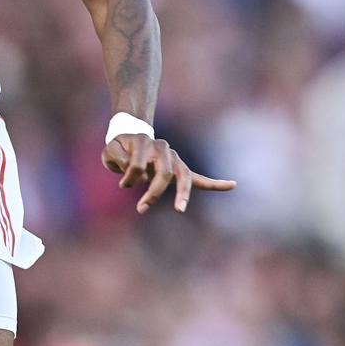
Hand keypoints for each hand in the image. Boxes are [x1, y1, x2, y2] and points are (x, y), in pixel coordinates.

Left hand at [104, 135, 235, 213]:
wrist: (133, 135)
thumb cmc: (120, 146)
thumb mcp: (111, 150)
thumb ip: (118, 160)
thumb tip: (132, 176)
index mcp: (145, 143)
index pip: (139, 164)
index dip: (130, 176)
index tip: (123, 184)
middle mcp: (164, 149)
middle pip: (164, 173)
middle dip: (154, 192)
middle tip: (141, 208)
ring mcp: (174, 159)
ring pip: (184, 177)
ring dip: (182, 195)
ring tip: (180, 210)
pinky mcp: (180, 169)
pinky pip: (200, 178)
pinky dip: (215, 184)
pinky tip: (233, 185)